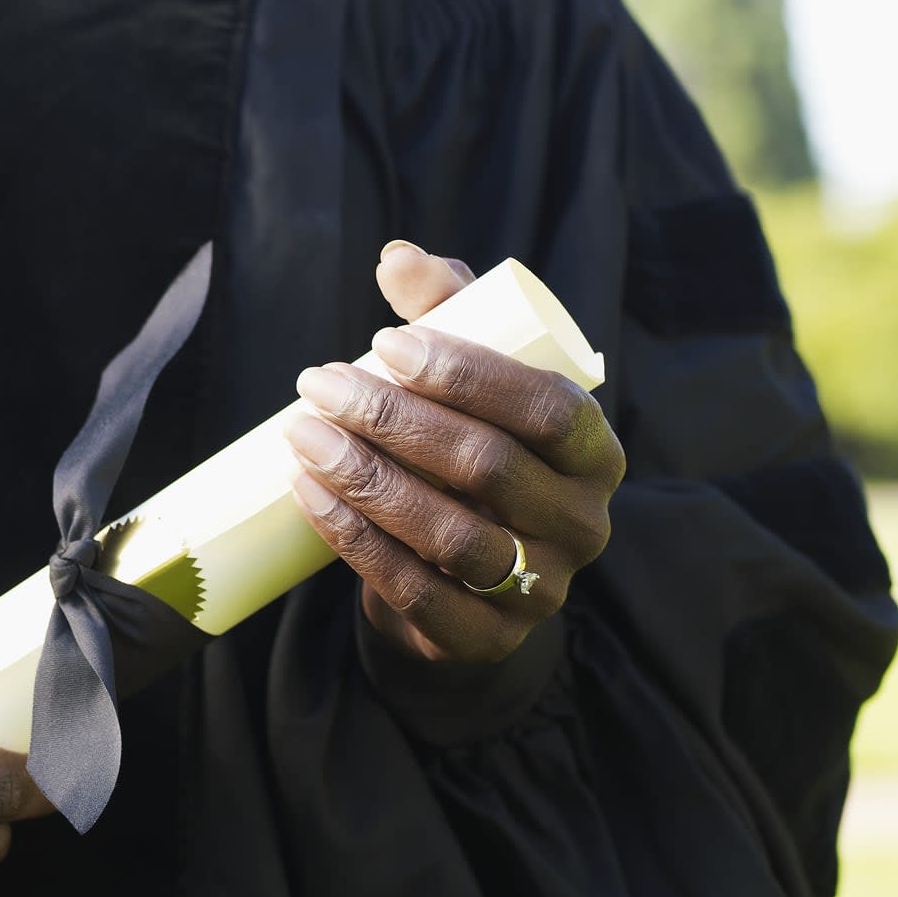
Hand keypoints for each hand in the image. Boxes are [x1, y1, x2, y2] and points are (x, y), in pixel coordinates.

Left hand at [283, 240, 624, 663]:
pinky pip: (414, 590)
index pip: (545, 407)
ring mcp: (540, 590)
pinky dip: (355, 540)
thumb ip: (450, 313)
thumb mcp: (470, 385)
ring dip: (366, 479)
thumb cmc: (468, 459)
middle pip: (487, 466)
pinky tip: (308, 495)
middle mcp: (582, 524)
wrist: (460, 584)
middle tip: (318, 384)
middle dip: (393, 420)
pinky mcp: (485, 639)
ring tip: (302, 435)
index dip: (465, 374)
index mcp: (595, 453)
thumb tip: (398, 257)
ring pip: (449, 532)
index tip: (381, 343)